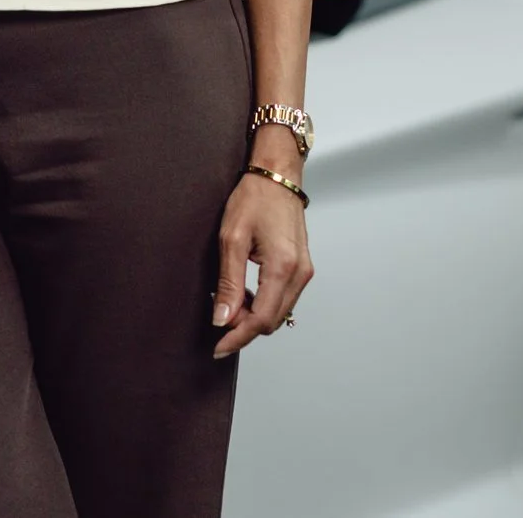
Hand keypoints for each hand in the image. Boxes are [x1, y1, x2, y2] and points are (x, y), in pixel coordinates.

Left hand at [211, 154, 313, 357]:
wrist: (277, 175)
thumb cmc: (254, 198)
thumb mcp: (231, 239)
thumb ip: (229, 283)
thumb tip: (222, 318)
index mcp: (282, 268)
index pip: (261, 320)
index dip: (238, 338)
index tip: (218, 348)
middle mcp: (299, 273)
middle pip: (272, 321)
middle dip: (245, 328)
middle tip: (218, 322)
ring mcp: (304, 271)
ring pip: (279, 312)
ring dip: (254, 316)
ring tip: (229, 305)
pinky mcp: (302, 267)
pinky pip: (284, 298)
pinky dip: (264, 304)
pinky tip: (245, 295)